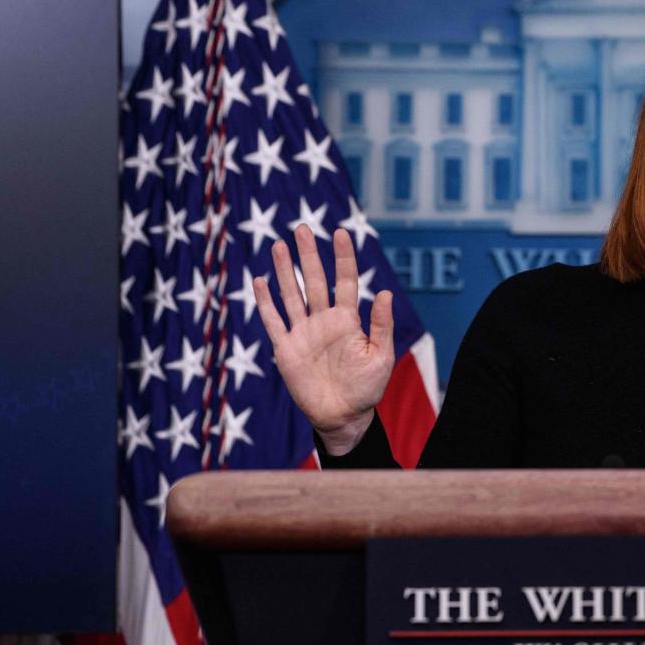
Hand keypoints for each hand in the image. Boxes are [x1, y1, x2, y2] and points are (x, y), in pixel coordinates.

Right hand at [254, 225, 394, 454]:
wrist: (343, 416)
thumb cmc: (367, 387)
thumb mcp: (380, 356)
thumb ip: (381, 325)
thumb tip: (386, 293)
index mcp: (348, 320)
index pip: (345, 281)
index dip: (343, 257)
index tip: (340, 233)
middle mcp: (324, 321)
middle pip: (314, 281)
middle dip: (308, 255)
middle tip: (302, 228)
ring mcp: (303, 333)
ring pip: (292, 295)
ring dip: (284, 271)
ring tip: (278, 245)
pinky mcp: (287, 349)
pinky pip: (273, 322)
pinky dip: (265, 303)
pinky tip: (259, 282)